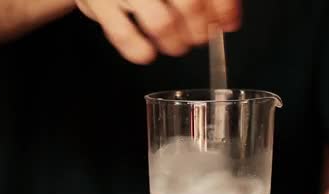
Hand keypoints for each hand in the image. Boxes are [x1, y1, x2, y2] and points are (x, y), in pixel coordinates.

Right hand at [76, 0, 240, 63]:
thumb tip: (229, 20)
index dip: (224, 8)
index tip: (227, 24)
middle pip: (190, 5)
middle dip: (200, 30)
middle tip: (199, 38)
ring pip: (162, 23)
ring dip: (175, 43)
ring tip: (176, 46)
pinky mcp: (99, 4)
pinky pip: (123, 34)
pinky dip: (138, 49)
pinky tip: (147, 53)